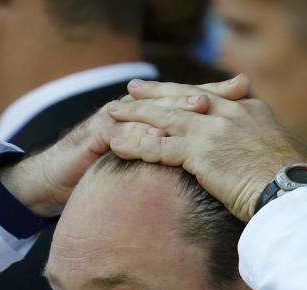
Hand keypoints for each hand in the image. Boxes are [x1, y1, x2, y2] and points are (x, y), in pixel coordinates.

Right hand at [0, 76, 251, 217]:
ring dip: (177, 109)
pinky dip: (139, 135)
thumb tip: (217, 174)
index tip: (248, 94)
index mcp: (153, 118)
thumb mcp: (148, 170)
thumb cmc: (108, 177)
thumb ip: (176, 163)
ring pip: (152, 111)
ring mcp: (117, 119)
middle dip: (204, 95)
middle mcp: (138, 113)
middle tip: (234, 93)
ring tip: (202, 109)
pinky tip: (157, 138)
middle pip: (176, 99)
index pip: (189, 102)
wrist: (58, 180)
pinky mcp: (98, 135)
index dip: (217, 97)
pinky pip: (121, 132)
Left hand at [106, 77, 306, 222]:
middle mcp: (230, 113)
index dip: (186, 94)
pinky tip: (117, 144)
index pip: (210, 97)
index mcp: (250, 111)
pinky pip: (160, 147)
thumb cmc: (297, 184)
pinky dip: (136, 145)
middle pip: (183, 98)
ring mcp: (214, 131)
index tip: (171, 93)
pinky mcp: (201, 153)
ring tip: (112, 113)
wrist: (295, 193)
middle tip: (132, 89)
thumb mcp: (285, 155)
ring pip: (165, 119)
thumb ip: (266, 149)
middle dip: (154, 94)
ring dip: (136, 115)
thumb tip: (269, 159)